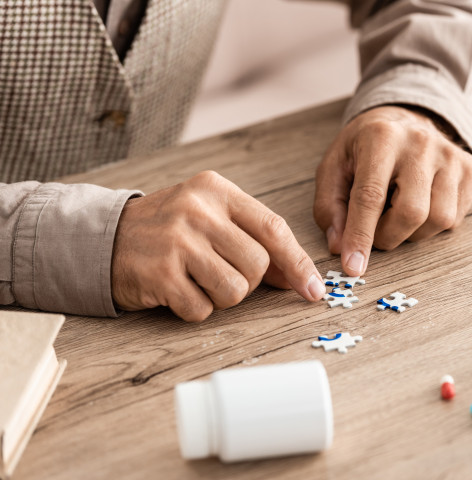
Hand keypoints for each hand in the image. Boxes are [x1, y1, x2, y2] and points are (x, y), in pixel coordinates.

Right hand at [112, 171, 324, 321]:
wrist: (102, 237)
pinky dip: (194, 309)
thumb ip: (252, 240)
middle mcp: (198, 210)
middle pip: (257, 264)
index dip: (298, 263)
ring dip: (221, 297)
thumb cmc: (169, 231)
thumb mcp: (210, 219)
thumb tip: (297, 278)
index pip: (273, 228)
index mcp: (216, 190)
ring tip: (197, 280)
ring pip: (235, 290)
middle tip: (219, 273)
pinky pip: (202, 309)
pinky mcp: (160, 273)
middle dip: (248, 281)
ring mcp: (177, 240)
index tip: (314, 289)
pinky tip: (175, 290)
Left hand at [314, 106, 471, 276]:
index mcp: (381, 138)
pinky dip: (430, 226)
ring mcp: (450, 156)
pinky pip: (454, 219)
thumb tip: (338, 246)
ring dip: (412, 233)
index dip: (360, 236)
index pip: (371, 196)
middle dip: (388, 237)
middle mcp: (420, 143)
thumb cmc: (365, 148)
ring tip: (396, 215)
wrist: (406, 118)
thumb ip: (330, 207)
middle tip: (375, 232)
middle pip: (411, 212)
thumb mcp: (334, 167)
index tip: (352, 267)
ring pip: (438, 219)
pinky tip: (418, 207)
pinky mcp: (469, 169)